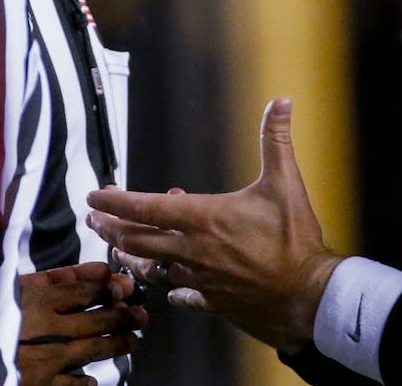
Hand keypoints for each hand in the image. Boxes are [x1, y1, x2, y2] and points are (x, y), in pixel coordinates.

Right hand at [16, 262, 145, 385]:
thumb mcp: (16, 287)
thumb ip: (59, 278)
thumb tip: (104, 271)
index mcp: (35, 300)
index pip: (83, 292)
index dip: (109, 289)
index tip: (126, 287)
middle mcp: (43, 330)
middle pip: (94, 321)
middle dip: (122, 317)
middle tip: (140, 315)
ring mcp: (42, 360)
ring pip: (90, 350)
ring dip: (115, 345)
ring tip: (132, 342)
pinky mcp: (38, 385)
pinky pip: (71, 384)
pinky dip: (84, 381)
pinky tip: (93, 379)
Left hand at [86, 97, 343, 353]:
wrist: (309, 295)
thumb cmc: (295, 241)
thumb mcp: (286, 183)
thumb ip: (276, 140)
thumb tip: (282, 102)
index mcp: (204, 218)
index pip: (145, 208)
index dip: (115, 202)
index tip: (94, 196)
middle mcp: (193, 249)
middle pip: (136, 239)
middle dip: (109, 228)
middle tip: (93, 219)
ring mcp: (199, 278)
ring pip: (151, 268)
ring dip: (130, 255)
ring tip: (117, 248)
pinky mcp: (210, 300)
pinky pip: (177, 293)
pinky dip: (167, 285)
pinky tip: (168, 282)